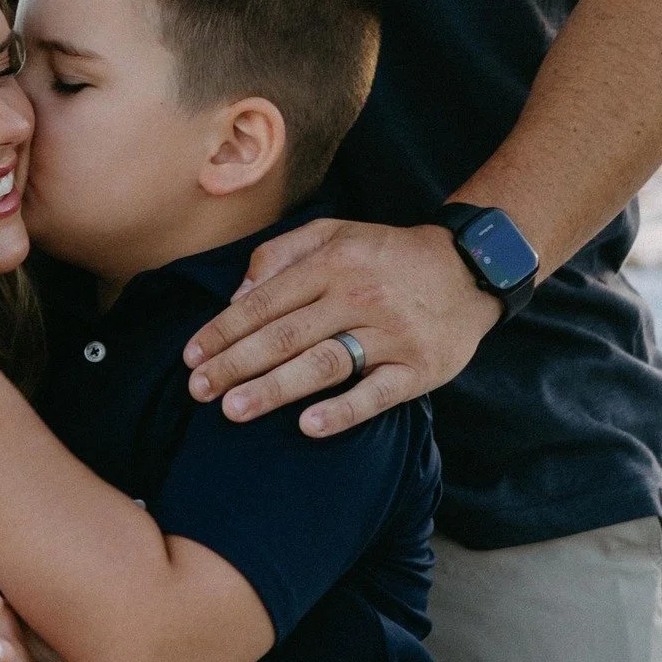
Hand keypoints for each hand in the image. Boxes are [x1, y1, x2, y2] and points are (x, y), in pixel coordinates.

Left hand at [181, 217, 500, 438]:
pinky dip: (342, 411)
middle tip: (198, 390)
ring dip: (274, 389)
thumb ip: (280, 255)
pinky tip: (307, 427)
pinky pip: (376, 394)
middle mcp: (358, 297)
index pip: (265, 302)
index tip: (191, 356)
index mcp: (332, 264)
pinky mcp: (419, 368)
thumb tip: (237, 294)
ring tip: (234, 410)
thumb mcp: (333, 233)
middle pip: (285, 336)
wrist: (470, 269)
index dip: (224, 330)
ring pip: (323, 364)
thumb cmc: (386, 254)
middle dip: (235, 364)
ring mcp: (390, 335)